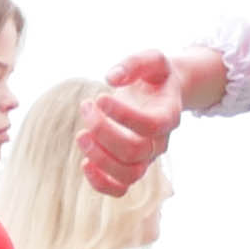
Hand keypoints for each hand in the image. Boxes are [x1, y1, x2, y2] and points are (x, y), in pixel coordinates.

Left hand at [78, 48, 223, 194]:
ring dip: (99, 158)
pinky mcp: (131, 167)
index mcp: (168, 115)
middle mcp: (159, 142)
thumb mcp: (151, 59)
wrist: (162, 94)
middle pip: (135, 151)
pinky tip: (84, 163)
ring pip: (128, 175)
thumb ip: (134, 64)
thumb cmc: (155, 76)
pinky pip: (120, 189)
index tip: (100, 97)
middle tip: (86, 106)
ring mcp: (146, 159)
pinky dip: (101, 183)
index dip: (124, 116)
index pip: (150, 125)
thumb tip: (111, 78)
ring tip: (81, 134)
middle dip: (104, 132)